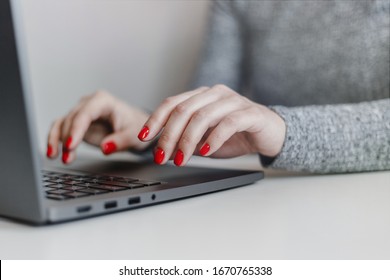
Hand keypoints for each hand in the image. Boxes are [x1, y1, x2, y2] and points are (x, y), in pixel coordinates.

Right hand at [46, 90, 149, 163]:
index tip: (70, 145)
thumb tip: (105, 148)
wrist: (135, 126)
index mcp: (103, 101)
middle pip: (72, 119)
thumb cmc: (135, 126)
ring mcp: (82, 113)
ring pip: (62, 123)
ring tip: (55, 156)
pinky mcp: (77, 124)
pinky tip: (53, 153)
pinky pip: (61, 129)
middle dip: (67, 138)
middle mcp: (89, 104)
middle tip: (66, 157)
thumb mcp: (133, 135)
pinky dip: (55, 140)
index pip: (85, 113)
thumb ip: (120, 141)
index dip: (76, 129)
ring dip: (56, 139)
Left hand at [138, 84, 285, 165]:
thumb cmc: (235, 135)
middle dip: (168, 136)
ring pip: (202, 116)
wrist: (270, 134)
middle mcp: (215, 94)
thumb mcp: (204, 139)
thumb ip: (186, 140)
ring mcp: (233, 101)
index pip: (172, 103)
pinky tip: (206, 151)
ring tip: (181, 159)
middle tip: (161, 156)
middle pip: (183, 110)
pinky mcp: (250, 113)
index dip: (155, 120)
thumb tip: (161, 149)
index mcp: (201, 96)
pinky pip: (228, 123)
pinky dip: (213, 138)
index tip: (143, 137)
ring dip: (187, 141)